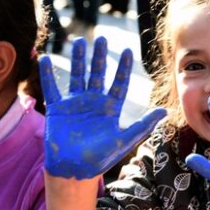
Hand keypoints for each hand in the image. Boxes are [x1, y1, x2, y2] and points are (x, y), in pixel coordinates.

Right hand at [39, 37, 166, 178]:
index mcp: (110, 108)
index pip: (119, 83)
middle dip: (100, 57)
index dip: (123, 68)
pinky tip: (45, 58)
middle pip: (98, 74)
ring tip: (78, 42)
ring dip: (77, 59)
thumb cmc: (100, 158)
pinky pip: (52, 88)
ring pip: (77, 76)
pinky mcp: (57, 109)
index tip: (128, 50)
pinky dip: (48, 74)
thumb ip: (143, 125)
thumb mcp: (125, 140)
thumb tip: (164, 111)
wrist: (74, 170)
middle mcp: (93, 102)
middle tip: (102, 38)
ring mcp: (75, 104)